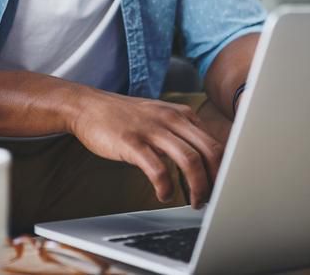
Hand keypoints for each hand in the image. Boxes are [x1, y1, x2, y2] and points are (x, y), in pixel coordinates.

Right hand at [69, 89, 223, 208]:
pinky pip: (158, 170)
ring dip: (197, 187)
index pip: (214, 142)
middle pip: (210, 151)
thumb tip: (203, 159)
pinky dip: (166, 187)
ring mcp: (151, 130)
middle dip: (216, 180)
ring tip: (193, 202)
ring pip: (189, 160)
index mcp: (181, 114)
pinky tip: (163, 194)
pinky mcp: (132, 142)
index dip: (223, 169)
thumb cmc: (122, 116)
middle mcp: (170, 119)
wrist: (86, 106)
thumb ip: (180, 132)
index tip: (221, 186)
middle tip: (211, 198)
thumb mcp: (158, 116)